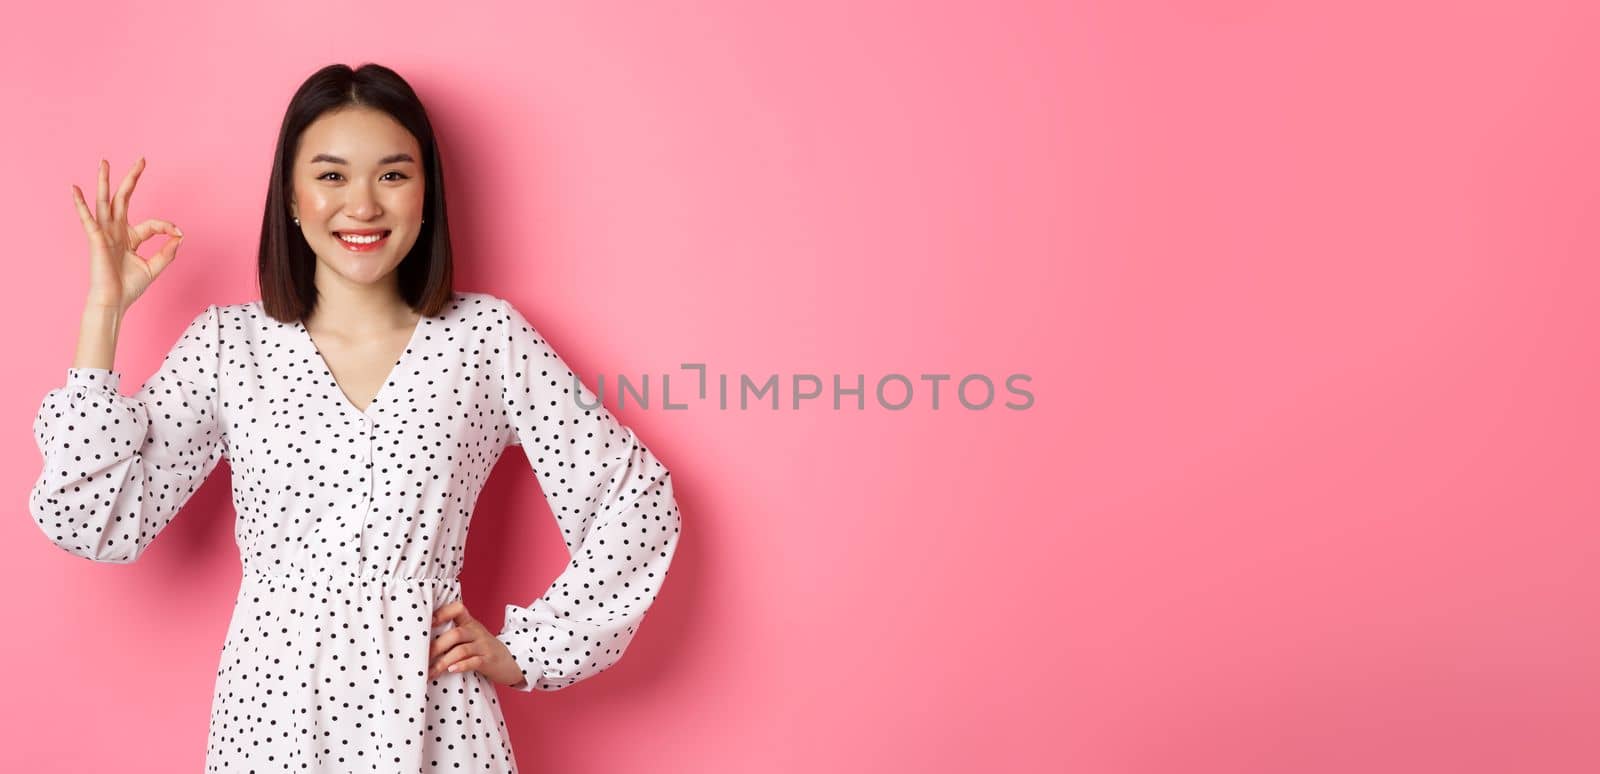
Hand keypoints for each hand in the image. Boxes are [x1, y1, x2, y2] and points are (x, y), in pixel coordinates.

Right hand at [71, 157, 184, 313]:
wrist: (114, 301)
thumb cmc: (129, 287)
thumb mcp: (154, 267)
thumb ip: (167, 252)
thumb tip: (179, 237)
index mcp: (130, 237)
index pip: (152, 223)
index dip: (167, 226)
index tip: (178, 233)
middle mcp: (116, 231)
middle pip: (123, 199)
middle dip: (132, 180)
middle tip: (141, 160)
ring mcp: (104, 233)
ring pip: (105, 202)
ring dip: (105, 181)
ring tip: (105, 162)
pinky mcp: (96, 239)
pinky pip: (87, 218)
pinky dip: (81, 204)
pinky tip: (75, 189)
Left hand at [429, 600, 528, 687]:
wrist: (512, 661)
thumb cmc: (484, 649)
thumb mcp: (472, 636)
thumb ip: (454, 633)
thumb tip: (424, 640)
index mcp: (470, 623)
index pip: (458, 609)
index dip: (442, 613)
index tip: (426, 624)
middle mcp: (477, 632)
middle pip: (455, 634)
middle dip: (436, 647)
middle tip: (422, 659)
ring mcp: (484, 646)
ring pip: (461, 650)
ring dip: (443, 662)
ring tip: (431, 672)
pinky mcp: (489, 661)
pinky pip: (474, 662)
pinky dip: (461, 666)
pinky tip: (451, 670)